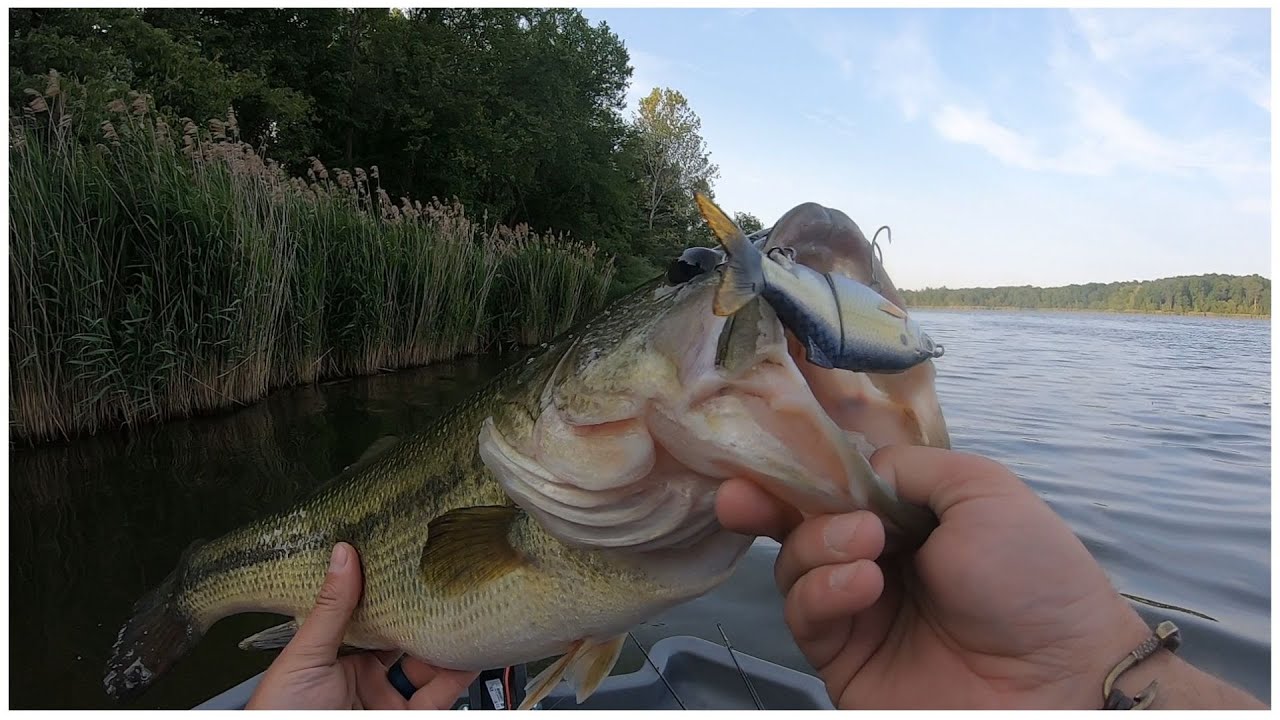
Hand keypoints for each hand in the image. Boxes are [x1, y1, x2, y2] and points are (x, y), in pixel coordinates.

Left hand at [245, 542, 478, 709]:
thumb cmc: (280, 709)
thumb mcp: (305, 654)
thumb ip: (332, 608)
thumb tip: (343, 556)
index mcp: (340, 655)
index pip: (376, 620)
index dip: (396, 598)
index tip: (416, 570)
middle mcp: (366, 677)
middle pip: (408, 642)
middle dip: (429, 618)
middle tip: (450, 590)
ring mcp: (387, 699)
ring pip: (429, 668)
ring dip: (449, 644)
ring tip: (467, 617)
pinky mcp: (404, 717)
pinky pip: (438, 698)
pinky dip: (456, 678)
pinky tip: (468, 657)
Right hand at [715, 445, 1156, 709]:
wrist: (1058, 680)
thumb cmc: (1033, 576)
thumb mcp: (982, 489)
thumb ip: (907, 466)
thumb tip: (852, 472)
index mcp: (913, 516)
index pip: (841, 485)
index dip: (803, 469)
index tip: (769, 451)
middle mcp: (880, 557)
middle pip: (801, 523)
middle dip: (768, 505)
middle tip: (742, 497)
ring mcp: (859, 611)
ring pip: (796, 565)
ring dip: (818, 544)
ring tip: (866, 546)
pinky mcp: (842, 659)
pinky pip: (807, 615)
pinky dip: (824, 590)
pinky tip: (863, 583)